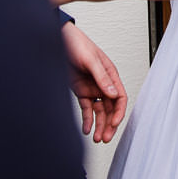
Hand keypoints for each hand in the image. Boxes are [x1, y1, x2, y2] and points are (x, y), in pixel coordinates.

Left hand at [60, 22, 126, 142]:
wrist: (57, 40)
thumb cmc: (77, 43)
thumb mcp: (91, 59)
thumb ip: (102, 77)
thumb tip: (113, 94)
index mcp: (110, 74)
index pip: (120, 97)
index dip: (119, 112)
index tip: (114, 123)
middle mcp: (102, 83)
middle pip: (110, 108)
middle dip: (109, 124)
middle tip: (105, 137)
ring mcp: (91, 88)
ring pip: (99, 111)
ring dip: (99, 124)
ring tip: (96, 137)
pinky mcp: (80, 91)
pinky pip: (86, 108)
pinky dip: (87, 120)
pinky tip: (86, 129)